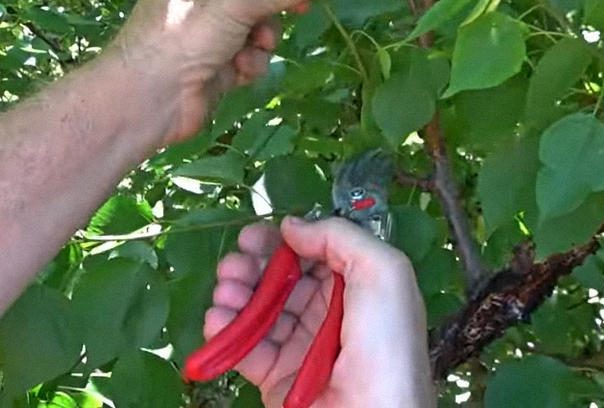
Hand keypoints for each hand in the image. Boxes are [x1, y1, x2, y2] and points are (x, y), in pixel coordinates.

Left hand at [111, 0, 327, 143]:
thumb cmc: (186, 35)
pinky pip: (251, 53)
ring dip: (264, 38)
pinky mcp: (218, 62)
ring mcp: (211, 30)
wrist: (149, 98)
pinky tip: (240, 70)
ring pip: (260, 25)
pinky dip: (251, 61)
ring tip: (255, 47)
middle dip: (276, 5)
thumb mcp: (237, 2)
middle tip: (304, 8)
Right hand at [203, 218, 435, 407]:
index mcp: (357, 287)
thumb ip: (340, 236)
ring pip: (258, 310)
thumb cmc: (386, 343)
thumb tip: (293, 226)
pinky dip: (225, 331)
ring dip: (234, 294)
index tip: (255, 235)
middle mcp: (328, 314)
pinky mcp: (277, 378)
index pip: (313, 254)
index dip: (282, 242)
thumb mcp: (383, 272)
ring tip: (224, 289)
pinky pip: (245, 348)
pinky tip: (216, 318)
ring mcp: (300, 347)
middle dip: (252, 265)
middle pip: (280, 279)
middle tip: (233, 263)